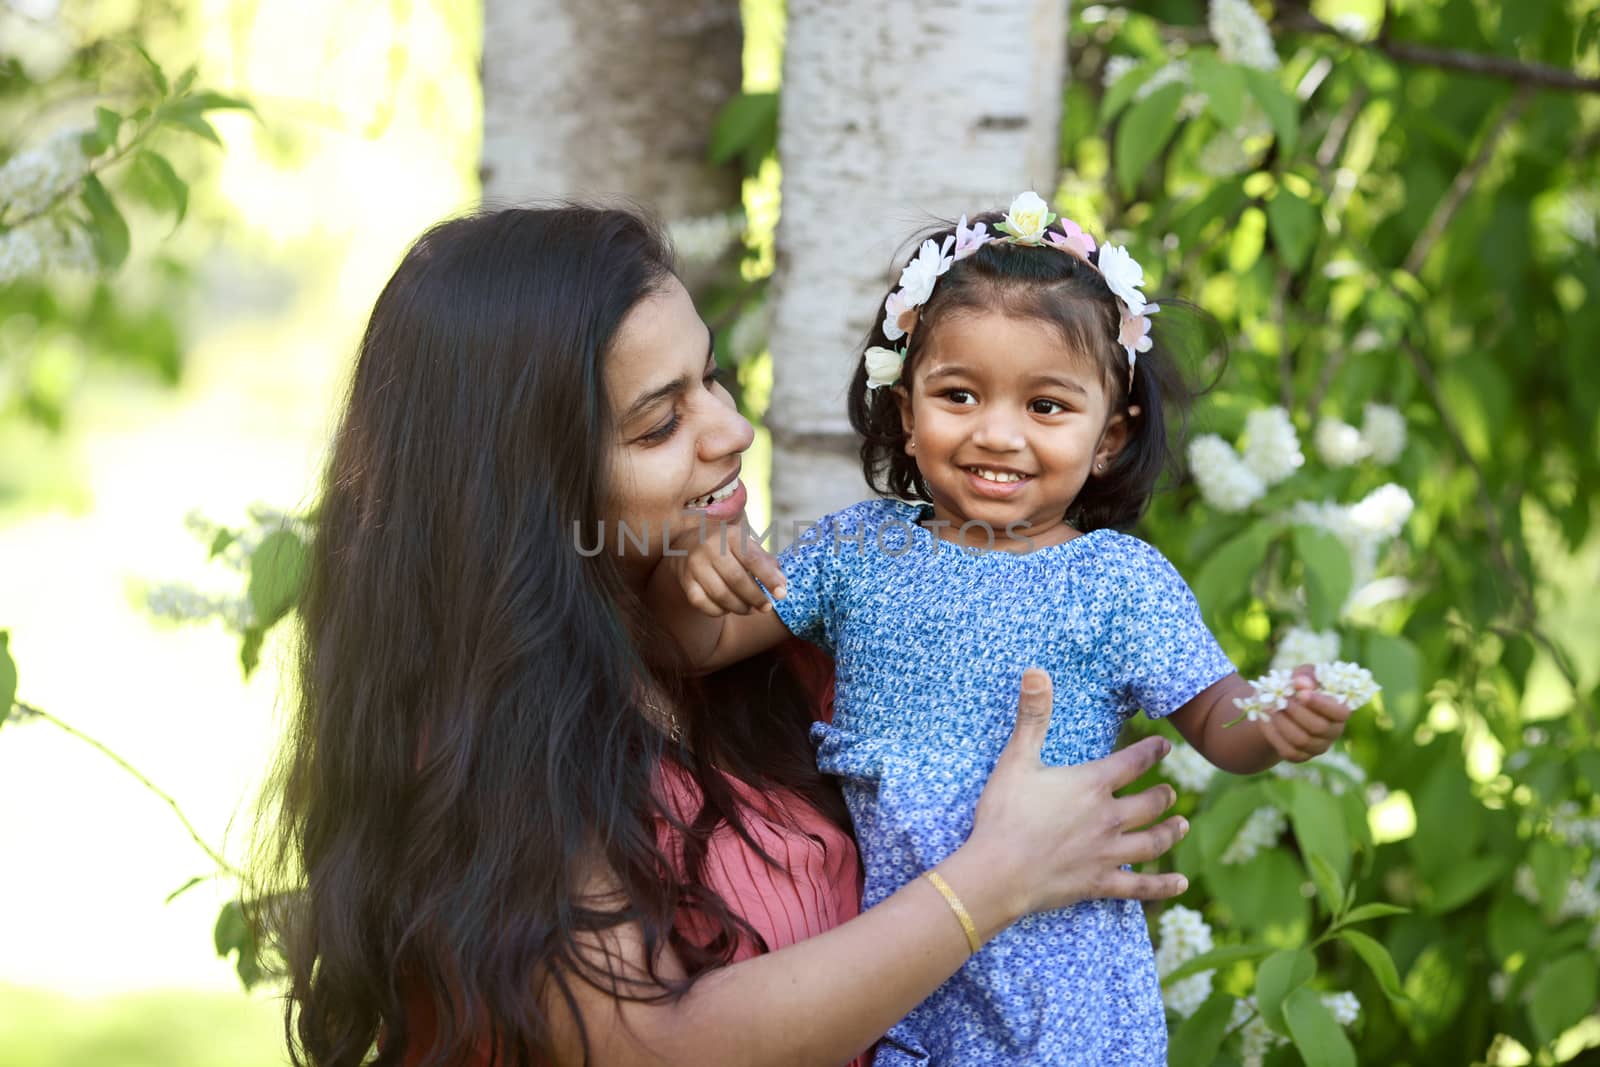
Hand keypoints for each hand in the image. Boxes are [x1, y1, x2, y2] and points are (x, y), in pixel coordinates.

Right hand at [668, 519, 787, 617]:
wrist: (689, 543)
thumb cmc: (727, 547)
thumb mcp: (748, 546)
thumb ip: (767, 564)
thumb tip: (782, 585)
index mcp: (731, 535)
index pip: (753, 559)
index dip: (769, 579)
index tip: (781, 595)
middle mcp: (710, 547)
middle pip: (736, 579)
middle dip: (755, 598)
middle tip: (766, 608)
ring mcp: (695, 564)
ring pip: (721, 594)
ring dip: (739, 607)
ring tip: (749, 609)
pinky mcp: (685, 580)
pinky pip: (703, 604)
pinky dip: (719, 611)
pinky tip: (728, 608)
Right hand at [960, 668, 1189, 918]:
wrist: (999, 871)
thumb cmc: (1005, 813)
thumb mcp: (1016, 758)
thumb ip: (1032, 716)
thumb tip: (1035, 671)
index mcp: (1092, 784)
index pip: (1134, 762)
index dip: (1152, 751)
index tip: (1165, 746)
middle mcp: (1109, 818)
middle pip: (1150, 804)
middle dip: (1164, 796)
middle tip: (1171, 792)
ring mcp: (1108, 853)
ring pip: (1152, 842)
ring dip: (1170, 832)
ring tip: (1181, 825)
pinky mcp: (1100, 882)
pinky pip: (1140, 886)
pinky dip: (1162, 885)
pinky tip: (1180, 882)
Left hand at [1258, 664, 1352, 762]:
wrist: (1282, 707)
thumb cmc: (1299, 688)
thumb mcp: (1303, 676)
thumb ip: (1306, 676)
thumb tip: (1301, 683)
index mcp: (1339, 711)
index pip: (1340, 713)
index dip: (1321, 704)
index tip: (1301, 694)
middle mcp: (1332, 732)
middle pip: (1318, 728)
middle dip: (1296, 712)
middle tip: (1280, 699)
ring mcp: (1317, 747)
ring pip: (1301, 740)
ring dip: (1283, 722)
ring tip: (1270, 707)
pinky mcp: (1300, 756)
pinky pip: (1288, 751)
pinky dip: (1274, 734)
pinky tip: (1265, 720)